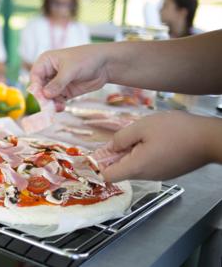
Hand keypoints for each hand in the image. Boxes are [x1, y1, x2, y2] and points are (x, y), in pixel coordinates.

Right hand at [29, 45, 109, 110]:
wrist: (105, 64)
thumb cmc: (86, 59)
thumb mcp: (71, 69)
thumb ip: (58, 83)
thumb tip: (45, 95)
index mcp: (46, 62)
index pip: (35, 76)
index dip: (36, 87)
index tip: (40, 97)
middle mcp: (49, 73)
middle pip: (40, 88)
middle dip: (43, 98)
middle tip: (47, 107)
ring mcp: (57, 83)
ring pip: (48, 96)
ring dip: (50, 103)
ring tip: (57, 108)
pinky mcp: (65, 91)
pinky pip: (57, 100)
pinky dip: (57, 105)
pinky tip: (61, 108)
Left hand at [96, 111, 220, 181]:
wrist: (209, 138)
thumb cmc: (177, 130)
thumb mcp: (142, 126)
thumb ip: (121, 138)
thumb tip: (109, 147)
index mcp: (136, 167)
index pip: (107, 176)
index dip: (96, 166)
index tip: (93, 155)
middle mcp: (146, 175)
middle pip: (120, 170)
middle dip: (114, 156)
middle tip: (120, 138)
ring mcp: (158, 174)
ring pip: (134, 166)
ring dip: (130, 153)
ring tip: (140, 136)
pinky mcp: (168, 171)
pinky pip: (148, 164)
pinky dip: (143, 154)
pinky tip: (152, 140)